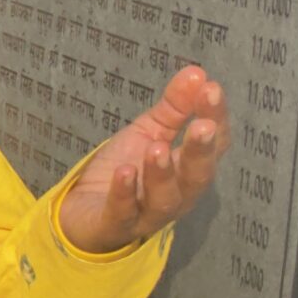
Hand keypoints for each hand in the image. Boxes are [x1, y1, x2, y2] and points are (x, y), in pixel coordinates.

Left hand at [59, 66, 230, 253]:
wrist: (83, 212)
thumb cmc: (126, 170)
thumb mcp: (149, 132)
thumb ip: (174, 106)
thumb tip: (197, 72)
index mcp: (188, 168)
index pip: (213, 144)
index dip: (215, 118)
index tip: (211, 89)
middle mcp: (177, 194)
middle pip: (197, 176)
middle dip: (200, 151)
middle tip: (203, 126)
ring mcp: (147, 212)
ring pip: (164, 199)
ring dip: (162, 173)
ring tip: (157, 148)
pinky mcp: (116, 225)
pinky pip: (123, 212)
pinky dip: (125, 193)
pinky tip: (124, 172)